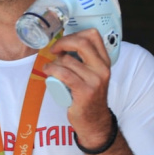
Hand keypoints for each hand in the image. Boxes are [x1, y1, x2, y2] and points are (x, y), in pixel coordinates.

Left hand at [44, 29, 113, 148]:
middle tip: (54, 50)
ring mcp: (95, 80)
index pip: (93, 35)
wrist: (94, 121)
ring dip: (54, 62)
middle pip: (82, 43)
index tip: (64, 41)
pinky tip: (48, 71)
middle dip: (63, 43)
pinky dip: (52, 70)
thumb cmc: (89, 96)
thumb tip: (65, 43)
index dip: (75, 34)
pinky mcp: (84, 91)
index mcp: (105, 61)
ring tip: (52, 68)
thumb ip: (86, 59)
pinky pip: (64, 73)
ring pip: (68, 60)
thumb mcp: (93, 74)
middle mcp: (103, 69)